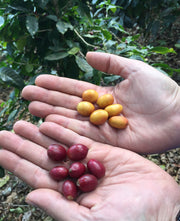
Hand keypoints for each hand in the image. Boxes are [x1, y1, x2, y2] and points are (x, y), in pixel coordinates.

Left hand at [0, 121, 178, 220]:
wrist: (164, 212)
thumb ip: (59, 208)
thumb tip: (29, 196)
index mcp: (70, 198)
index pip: (37, 179)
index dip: (18, 165)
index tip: (1, 152)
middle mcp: (76, 179)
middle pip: (44, 159)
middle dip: (25, 146)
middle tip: (6, 132)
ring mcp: (90, 164)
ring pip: (59, 146)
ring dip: (40, 135)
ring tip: (22, 123)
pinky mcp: (105, 152)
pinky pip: (80, 139)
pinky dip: (64, 131)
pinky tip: (48, 122)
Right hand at [22, 52, 179, 153]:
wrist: (178, 114)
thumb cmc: (160, 91)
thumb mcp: (134, 69)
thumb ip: (110, 63)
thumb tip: (87, 55)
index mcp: (106, 95)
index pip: (76, 89)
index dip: (57, 85)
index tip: (39, 80)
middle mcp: (101, 112)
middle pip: (70, 105)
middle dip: (48, 99)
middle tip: (27, 95)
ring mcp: (103, 128)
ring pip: (72, 120)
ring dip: (51, 114)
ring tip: (32, 108)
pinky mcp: (109, 142)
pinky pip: (83, 135)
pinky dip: (66, 130)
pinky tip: (49, 124)